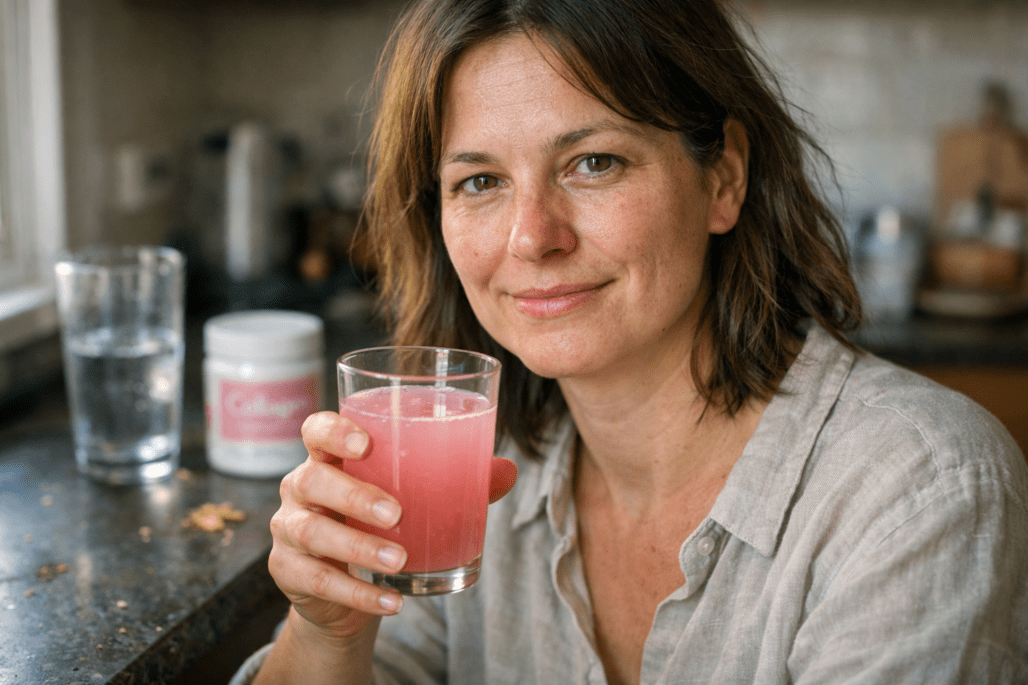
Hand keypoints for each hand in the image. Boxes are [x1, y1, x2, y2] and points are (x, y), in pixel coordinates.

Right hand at [267, 410, 517, 643]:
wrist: (345, 590)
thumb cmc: (380, 524)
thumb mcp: (411, 499)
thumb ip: (454, 480)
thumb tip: (507, 470)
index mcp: (329, 457)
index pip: (316, 429)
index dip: (333, 430)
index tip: (364, 441)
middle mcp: (300, 487)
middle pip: (313, 480)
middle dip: (353, 496)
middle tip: (397, 513)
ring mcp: (288, 529)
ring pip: (314, 532)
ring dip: (358, 548)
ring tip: (399, 561)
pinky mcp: (288, 571)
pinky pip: (319, 582)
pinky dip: (359, 595)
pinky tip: (393, 601)